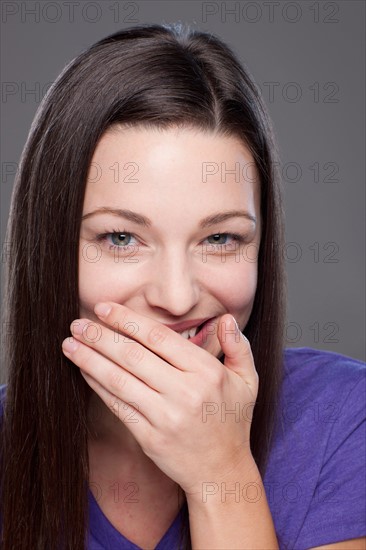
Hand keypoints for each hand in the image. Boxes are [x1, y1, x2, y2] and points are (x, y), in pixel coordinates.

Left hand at [61, 302, 258, 495]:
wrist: (222, 472)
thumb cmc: (232, 421)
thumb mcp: (248, 381)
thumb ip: (239, 347)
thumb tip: (226, 318)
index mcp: (206, 372)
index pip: (158, 337)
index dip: (127, 320)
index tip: (104, 308)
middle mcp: (184, 392)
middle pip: (133, 355)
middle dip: (100, 336)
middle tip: (77, 323)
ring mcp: (165, 416)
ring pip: (119, 379)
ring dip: (90, 359)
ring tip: (69, 343)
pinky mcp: (149, 436)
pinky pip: (117, 405)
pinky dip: (97, 385)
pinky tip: (84, 370)